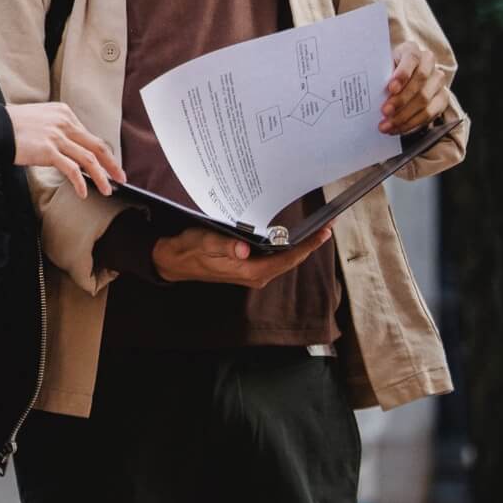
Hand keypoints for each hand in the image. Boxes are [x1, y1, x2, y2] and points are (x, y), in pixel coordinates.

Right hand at [6, 103, 125, 199]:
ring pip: (88, 159)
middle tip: (121, 177)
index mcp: (64, 113)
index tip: (108, 165)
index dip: (102, 153)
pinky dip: (80, 182)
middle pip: (96, 145)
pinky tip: (83, 192)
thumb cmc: (14, 126)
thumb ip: (57, 129)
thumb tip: (71, 149)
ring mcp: (57, 136)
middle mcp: (64, 122)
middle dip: (112, 164)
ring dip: (100, 176)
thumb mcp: (41, 120)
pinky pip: (71, 169)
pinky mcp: (48, 150)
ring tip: (107, 190)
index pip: (89, 135)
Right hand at [151, 225, 332, 285]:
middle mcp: (256, 275)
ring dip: (300, 246)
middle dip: (310, 245)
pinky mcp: (248, 267)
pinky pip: (274, 259)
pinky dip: (287, 248)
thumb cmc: (190, 249)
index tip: (324, 233)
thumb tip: (244, 248)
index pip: (286, 259)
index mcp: (250, 271)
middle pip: (290, 261)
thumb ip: (225, 245)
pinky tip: (291, 237)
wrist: (175, 261)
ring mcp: (253, 272)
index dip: (307, 246)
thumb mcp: (206, 242)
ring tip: (316, 230)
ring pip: (284, 260)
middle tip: (327, 226)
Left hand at [381, 41, 448, 133]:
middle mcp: (429, 63)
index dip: (402, 74)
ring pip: (425, 100)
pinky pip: (430, 114)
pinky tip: (398, 129)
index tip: (390, 88)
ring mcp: (438, 81)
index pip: (411, 59)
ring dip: (405, 116)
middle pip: (419, 82)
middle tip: (384, 112)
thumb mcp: (381, 67)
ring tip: (387, 126)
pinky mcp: (443, 97)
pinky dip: (412, 123)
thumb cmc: (386, 71)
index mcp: (412, 50)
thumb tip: (366, 91)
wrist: (401, 76)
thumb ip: (378, 75)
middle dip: (401, 100)